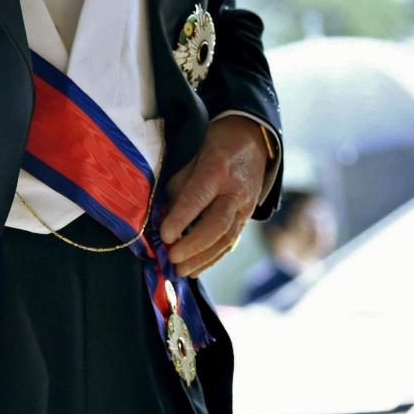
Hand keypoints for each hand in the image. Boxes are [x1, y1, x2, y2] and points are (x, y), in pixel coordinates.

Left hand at [158, 115, 265, 277]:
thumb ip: (177, 190)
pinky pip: (230, 243)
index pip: (198, 197)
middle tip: (172, 259)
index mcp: (216, 170)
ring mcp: (245, 207)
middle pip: (218, 224)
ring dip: (202, 259)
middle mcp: (235, 191)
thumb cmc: (212, 150)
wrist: (251, 142)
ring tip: (180, 271)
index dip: (181, 219)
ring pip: (227, 239)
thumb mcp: (190, 160)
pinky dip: (212, 258)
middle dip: (193, 245)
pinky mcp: (247, 219)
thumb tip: (162, 221)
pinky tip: (195, 269)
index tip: (164, 236)